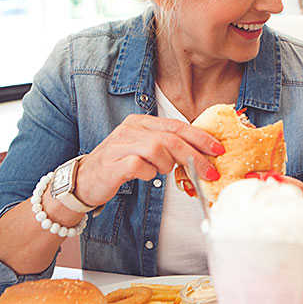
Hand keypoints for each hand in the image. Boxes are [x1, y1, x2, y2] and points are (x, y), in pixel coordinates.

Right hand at [76, 114, 223, 208]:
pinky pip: (141, 166)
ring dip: (167, 165)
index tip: (218, 150)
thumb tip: (202, 155)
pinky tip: (145, 176)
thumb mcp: (145, 150)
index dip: (201, 137)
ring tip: (160, 171)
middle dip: (195, 156)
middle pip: (171, 139)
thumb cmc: (119, 165)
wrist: (83, 180)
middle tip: (209, 172)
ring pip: (158, 150)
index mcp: (141, 122)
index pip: (178, 125)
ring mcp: (120, 145)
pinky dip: (149, 174)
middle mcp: (130, 129)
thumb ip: (168, 147)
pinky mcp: (113, 163)